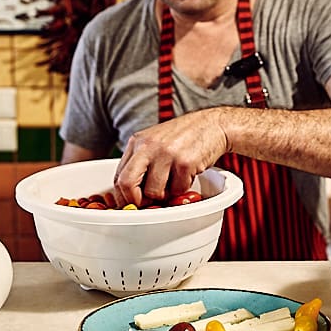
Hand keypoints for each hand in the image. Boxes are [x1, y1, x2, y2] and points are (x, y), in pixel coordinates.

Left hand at [110, 108, 228, 206]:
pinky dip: (183, 189)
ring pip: (154, 192)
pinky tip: (187, 174)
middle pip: (127, 184)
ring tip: (174, 182)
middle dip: (135, 201)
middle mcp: (149, 146)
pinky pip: (178, 190)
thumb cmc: (184, 136)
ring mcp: (167, 154)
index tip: (131, 204)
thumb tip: (131, 194)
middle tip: (146, 205)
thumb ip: (141, 163)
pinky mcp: (185, 163)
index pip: (118, 176)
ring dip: (165, 195)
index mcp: (137, 142)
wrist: (212, 125)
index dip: (123, 196)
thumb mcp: (155, 142)